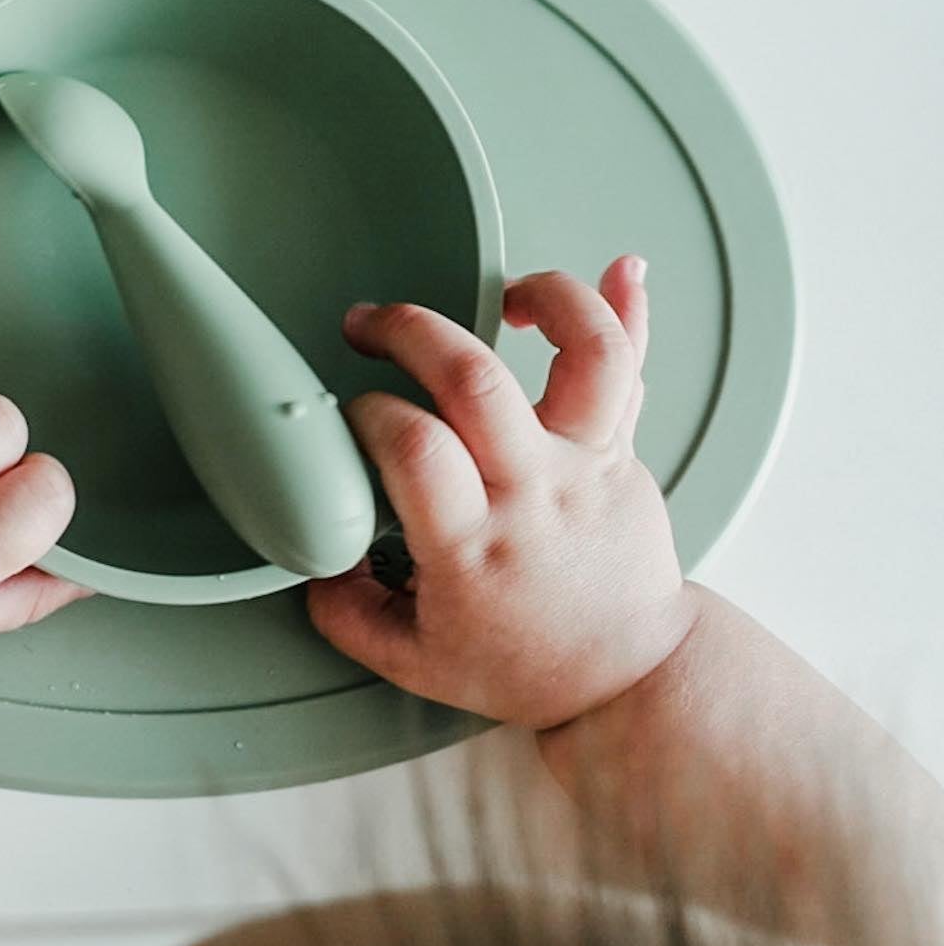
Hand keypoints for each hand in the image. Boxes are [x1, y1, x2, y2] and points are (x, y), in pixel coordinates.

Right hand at [306, 257, 695, 730]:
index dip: (368, 414)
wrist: (631, 677)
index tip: (348, 415)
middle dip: (410, 330)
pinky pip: (631, 371)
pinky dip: (630, 310)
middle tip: (370, 325)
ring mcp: (586, 465)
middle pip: (475, 380)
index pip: (414, 449)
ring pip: (585, 353)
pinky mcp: (620, 453)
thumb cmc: (524, 665)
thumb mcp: (409, 662)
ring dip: (545, 298)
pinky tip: (623, 268)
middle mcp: (534, 494)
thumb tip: (314, 556)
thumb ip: (344, 610)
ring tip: (503, 293)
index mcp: (472, 547)